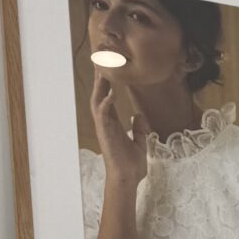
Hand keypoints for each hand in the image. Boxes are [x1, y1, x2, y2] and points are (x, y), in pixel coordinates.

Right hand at [91, 72, 149, 188]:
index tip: (110, 66)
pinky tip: (110, 92)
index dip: (108, 82)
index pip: (108, 97)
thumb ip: (139, 129)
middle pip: (100, 94)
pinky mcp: (105, 133)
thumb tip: (139, 116)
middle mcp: (106, 122)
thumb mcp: (140, 143)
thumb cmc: (131, 164)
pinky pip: (103, 115)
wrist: (127, 179)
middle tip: (101, 59)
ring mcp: (104, 127)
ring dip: (100, 86)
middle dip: (100, 77)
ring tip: (103, 69)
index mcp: (113, 123)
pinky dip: (106, 102)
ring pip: (98, 101)